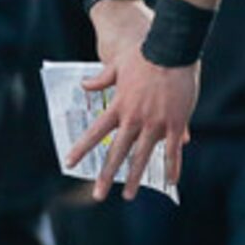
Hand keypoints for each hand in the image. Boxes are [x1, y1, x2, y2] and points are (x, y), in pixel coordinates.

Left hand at [68, 0, 187, 199]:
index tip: (69, 162)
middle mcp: (133, 119)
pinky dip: (172, 167)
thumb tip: (84, 85)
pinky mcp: (175, 123)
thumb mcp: (117, 65)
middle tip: (97, 194)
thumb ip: (101, 79)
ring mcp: (155, 123)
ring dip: (134, 177)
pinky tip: (170, 182)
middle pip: (117, 151)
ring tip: (127, 195)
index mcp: (118, 106)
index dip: (82, 149)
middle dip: (106, 174)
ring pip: (142, 156)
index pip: (95, 132)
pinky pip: (173, 150)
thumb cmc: (145, 54)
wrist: (171, 49)